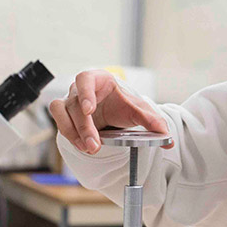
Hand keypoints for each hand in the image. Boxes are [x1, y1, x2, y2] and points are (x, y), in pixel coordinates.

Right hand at [49, 70, 171, 154]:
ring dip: (73, 132)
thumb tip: (167, 137)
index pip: (85, 79)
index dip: (85, 93)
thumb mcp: (139, 111)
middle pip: (75, 103)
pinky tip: (81, 145)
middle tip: (94, 144)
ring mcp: (70, 101)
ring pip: (62, 113)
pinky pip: (60, 122)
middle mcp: (81, 88)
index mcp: (99, 79)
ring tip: (88, 148)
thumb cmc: (123, 106)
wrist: (114, 114)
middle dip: (84, 126)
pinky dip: (69, 135)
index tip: (89, 109)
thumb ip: (152, 121)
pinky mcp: (65, 115)